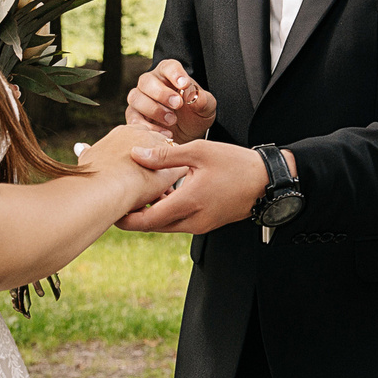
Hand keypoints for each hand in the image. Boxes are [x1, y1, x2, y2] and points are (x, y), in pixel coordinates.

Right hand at [72, 124, 183, 212]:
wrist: (105, 188)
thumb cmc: (93, 176)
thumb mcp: (87, 159)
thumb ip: (87, 152)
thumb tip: (80, 147)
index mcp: (126, 131)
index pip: (140, 138)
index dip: (140, 156)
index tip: (133, 170)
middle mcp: (144, 134)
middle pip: (157, 144)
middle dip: (155, 161)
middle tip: (145, 180)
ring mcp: (161, 148)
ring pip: (169, 158)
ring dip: (164, 172)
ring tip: (153, 192)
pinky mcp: (174, 166)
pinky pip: (180, 172)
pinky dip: (173, 183)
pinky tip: (163, 194)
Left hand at [115, 139, 269, 233]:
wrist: (266, 182)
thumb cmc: (236, 164)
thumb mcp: (199, 151)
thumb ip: (166, 155)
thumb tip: (136, 154)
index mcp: (188, 203)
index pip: (146, 220)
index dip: (125, 218)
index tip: (111, 207)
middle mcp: (192, 221)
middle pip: (152, 226)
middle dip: (135, 215)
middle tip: (119, 198)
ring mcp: (200, 225)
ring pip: (165, 225)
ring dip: (152, 213)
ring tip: (141, 192)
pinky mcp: (206, 224)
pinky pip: (179, 222)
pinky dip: (167, 211)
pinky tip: (165, 193)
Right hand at [127, 59, 215, 142]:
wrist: (188, 135)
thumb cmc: (195, 115)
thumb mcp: (206, 108)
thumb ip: (203, 100)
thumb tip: (194, 97)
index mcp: (169, 74)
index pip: (168, 67)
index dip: (175, 74)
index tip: (184, 84)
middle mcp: (151, 83)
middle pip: (146, 81)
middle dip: (161, 93)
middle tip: (177, 104)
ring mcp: (140, 100)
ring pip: (136, 98)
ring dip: (153, 110)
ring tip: (172, 120)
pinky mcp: (134, 117)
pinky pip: (133, 119)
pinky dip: (148, 127)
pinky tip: (165, 133)